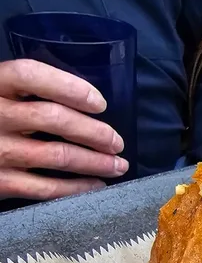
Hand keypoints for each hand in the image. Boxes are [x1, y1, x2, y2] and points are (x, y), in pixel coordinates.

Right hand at [0, 59, 128, 200]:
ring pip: (57, 155)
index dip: (69, 86)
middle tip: (117, 141)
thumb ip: (22, 91)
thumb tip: (80, 98)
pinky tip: (96, 185)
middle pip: (52, 118)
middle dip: (94, 131)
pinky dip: (77, 187)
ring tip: (118, 164)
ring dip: (96, 162)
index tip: (99, 103)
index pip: (30, 75)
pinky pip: (45, 188)